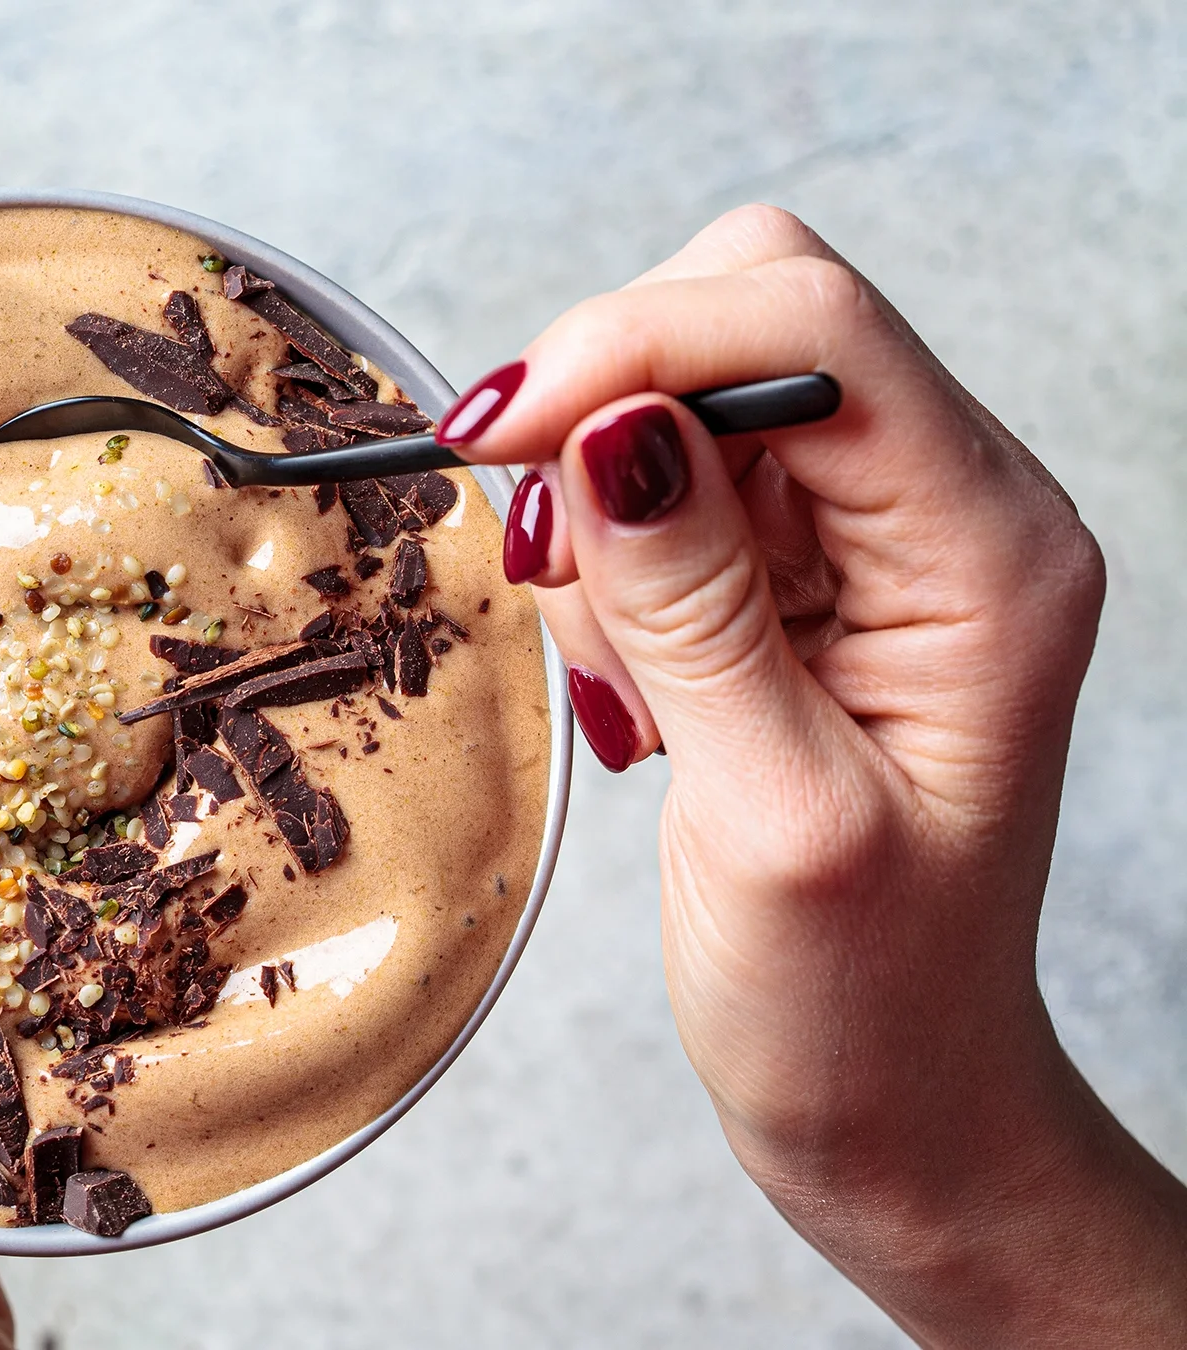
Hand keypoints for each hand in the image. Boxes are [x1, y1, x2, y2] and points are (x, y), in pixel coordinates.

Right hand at [444, 204, 1186, 1344]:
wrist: (893, 1098)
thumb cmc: (859, 999)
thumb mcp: (771, 813)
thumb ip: (693, 606)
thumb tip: (608, 423)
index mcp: (991, 555)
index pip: (814, 328)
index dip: (635, 343)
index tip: (494, 439)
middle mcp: (951, 512)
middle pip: (750, 313)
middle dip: (608, 409)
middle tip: (554, 568)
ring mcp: (878, 539)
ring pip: (684, 393)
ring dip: (600, 510)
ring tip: (626, 686)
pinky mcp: (806, 577)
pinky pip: (664, 485)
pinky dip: (609, 564)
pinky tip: (635, 690)